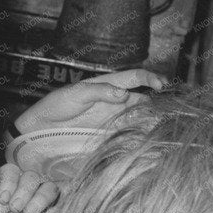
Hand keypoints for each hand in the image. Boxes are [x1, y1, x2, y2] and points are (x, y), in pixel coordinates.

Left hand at [14, 69, 166, 134]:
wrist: (41, 129)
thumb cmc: (55, 106)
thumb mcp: (75, 94)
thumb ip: (100, 92)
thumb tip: (124, 93)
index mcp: (108, 84)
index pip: (135, 77)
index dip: (150, 78)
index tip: (162, 85)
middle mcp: (115, 100)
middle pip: (144, 97)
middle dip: (159, 100)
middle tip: (171, 109)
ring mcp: (115, 117)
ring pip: (141, 115)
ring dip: (153, 119)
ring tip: (163, 124)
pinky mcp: (112, 133)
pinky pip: (132, 132)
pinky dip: (143, 133)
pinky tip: (150, 136)